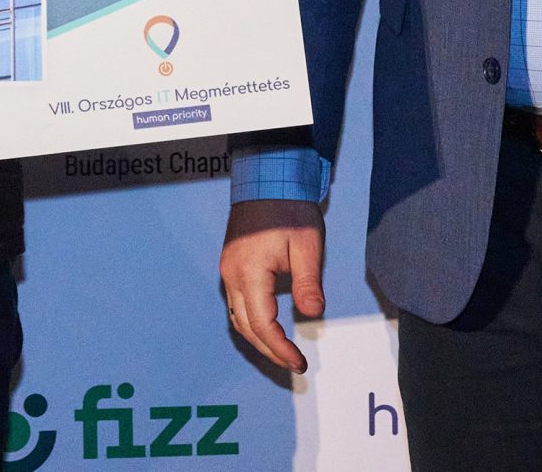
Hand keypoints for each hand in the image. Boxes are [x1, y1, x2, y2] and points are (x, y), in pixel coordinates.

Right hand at [220, 199, 324, 371]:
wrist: (266, 177)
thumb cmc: (288, 208)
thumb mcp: (307, 245)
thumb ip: (308, 282)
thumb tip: (313, 314)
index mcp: (250, 272)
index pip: (262, 325)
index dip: (280, 349)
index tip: (298, 362)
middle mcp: (232, 274)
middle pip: (246, 327)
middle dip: (269, 350)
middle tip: (293, 364)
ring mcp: (228, 269)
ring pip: (237, 317)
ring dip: (258, 338)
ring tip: (281, 351)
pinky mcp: (231, 264)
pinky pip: (236, 303)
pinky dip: (251, 322)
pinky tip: (267, 327)